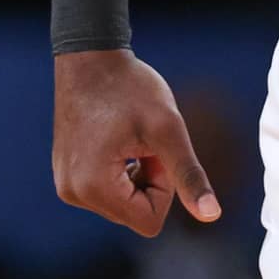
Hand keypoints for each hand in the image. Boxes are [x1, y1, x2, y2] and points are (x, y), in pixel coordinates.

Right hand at [52, 49, 219, 236]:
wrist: (91, 57)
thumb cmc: (130, 87)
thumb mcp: (167, 129)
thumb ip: (189, 175)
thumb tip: (212, 216)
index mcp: (94, 187)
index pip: (149, 221)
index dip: (164, 187)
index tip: (157, 150)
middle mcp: (73, 193)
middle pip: (134, 214)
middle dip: (149, 180)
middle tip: (144, 140)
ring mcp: (67, 185)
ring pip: (122, 204)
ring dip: (136, 176)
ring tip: (130, 138)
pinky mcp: (66, 175)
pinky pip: (106, 192)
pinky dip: (120, 172)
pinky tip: (117, 140)